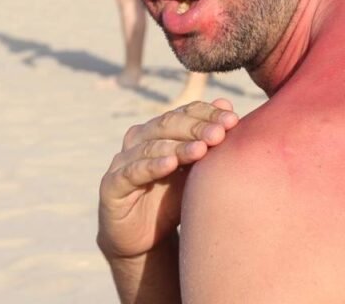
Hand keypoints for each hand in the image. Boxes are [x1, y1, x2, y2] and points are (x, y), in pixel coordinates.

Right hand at [98, 99, 238, 260]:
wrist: (143, 240)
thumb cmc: (171, 201)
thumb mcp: (194, 172)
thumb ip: (207, 142)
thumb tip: (227, 103)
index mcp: (158, 132)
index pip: (182, 113)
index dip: (206, 113)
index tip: (232, 119)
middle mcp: (138, 141)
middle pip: (166, 125)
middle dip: (195, 128)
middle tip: (219, 134)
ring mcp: (122, 162)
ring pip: (150, 146)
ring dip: (177, 146)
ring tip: (201, 149)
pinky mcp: (111, 186)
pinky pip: (132, 172)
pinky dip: (151, 166)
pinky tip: (170, 164)